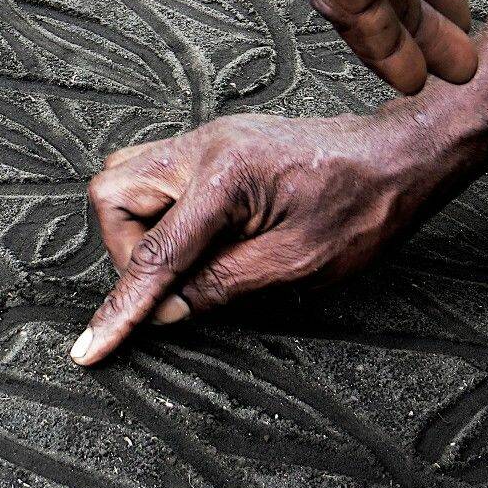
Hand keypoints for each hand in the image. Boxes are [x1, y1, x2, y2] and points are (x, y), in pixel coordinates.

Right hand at [71, 110, 463, 365]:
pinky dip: (159, 212)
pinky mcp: (212, 146)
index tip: (90, 348)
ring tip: (187, 260)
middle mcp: (203, 146)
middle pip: (113, 193)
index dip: (120, 306)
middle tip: (174, 287)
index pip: (154, 252)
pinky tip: (197, 237)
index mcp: (226, 176)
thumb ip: (220, 286)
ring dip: (138, 229)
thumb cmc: (361, 208)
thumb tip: (165, 310)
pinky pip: (153, 172)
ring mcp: (204, 140)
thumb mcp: (296, 265)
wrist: (397, 158)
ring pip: (124, 177)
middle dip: (126, 250)